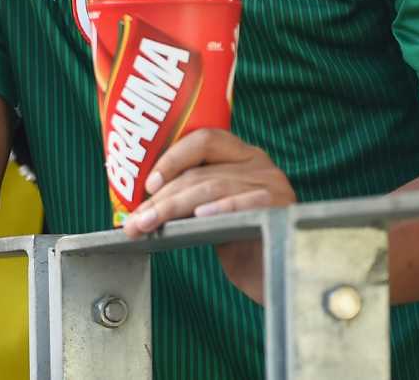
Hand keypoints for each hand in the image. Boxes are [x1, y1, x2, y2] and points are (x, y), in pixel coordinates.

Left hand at [122, 128, 293, 300]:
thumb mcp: (212, 216)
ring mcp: (273, 184)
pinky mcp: (283, 207)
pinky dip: (220, 208)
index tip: (148, 185)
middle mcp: (259, 164)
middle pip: (201, 173)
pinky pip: (247, 203)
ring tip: (149, 224)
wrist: (280, 278)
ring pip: (213, 188)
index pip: (204, 140)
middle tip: (135, 220)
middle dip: (162, 197)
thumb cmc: (243, 245)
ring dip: (173, 208)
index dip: (172, 158)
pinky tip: (199, 217)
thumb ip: (191, 199)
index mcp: (241, 156)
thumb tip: (143, 205)